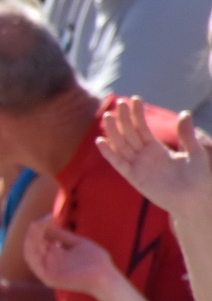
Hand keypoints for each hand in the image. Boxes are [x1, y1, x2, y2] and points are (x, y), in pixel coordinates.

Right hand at [23, 221, 115, 296]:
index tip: (50, 216)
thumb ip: (63, 236)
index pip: (40, 240)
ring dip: (31, 238)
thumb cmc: (96, 262)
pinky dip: (33, 248)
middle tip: (41, 220)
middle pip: (33, 245)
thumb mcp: (78, 243)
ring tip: (36, 225)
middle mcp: (48, 263)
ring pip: (30, 252)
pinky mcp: (47, 277)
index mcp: (55, 256)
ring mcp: (47, 271)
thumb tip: (49, 226)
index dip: (42, 227)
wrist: (106, 276)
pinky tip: (40, 237)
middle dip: (35, 231)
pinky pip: (33, 262)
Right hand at [97, 98, 211, 218]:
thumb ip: (187, 135)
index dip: (137, 114)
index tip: (133, 99)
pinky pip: (119, 164)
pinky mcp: (134, 178)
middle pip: (129, 134)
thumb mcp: (196, 153)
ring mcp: (138, 166)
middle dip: (123, 119)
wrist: (195, 201)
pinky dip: (109, 153)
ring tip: (107, 116)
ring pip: (121, 145)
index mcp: (157, 149)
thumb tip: (184, 113)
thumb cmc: (198, 179)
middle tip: (117, 103)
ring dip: (113, 132)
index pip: (142, 128)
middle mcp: (144, 156)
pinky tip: (100, 141)